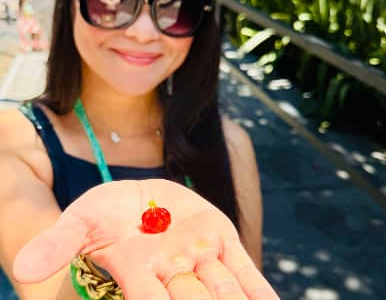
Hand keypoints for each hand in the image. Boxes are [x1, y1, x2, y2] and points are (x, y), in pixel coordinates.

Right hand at [13, 179, 278, 298]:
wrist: (135, 197)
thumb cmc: (105, 214)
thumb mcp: (79, 221)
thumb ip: (58, 244)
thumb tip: (24, 268)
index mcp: (137, 274)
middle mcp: (172, 273)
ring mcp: (200, 256)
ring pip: (224, 291)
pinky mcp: (220, 239)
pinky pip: (244, 269)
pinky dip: (259, 290)